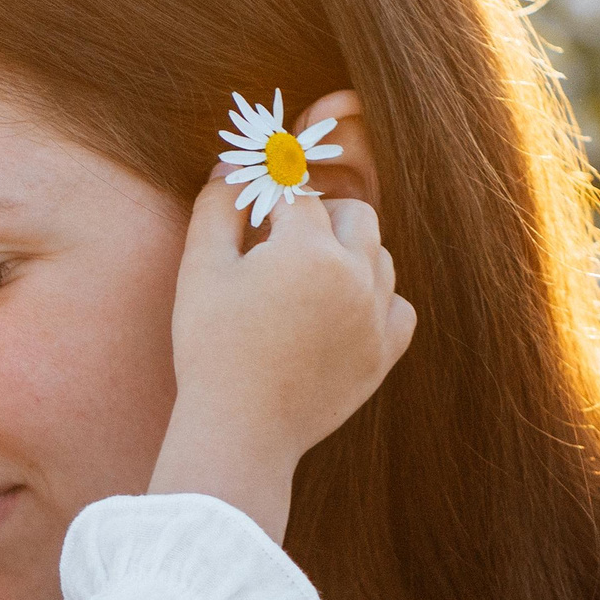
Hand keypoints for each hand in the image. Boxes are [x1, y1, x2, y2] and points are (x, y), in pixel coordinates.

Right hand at [148, 175, 414, 541]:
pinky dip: (375, 300)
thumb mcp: (200, 271)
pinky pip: (399, 305)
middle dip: (318, 217)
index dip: (272, 196)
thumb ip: (217, 208)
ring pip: (380, 256)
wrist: (240, 431)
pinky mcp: (384, 353)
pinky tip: (339, 311)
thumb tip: (234, 167)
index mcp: (307, 249)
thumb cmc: (210, 349)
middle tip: (280, 242)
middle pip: (354, 213)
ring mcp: (377, 316)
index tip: (255, 207)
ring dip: (348, 254)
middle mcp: (355, 275)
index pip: (297, 195)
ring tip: (305, 280)